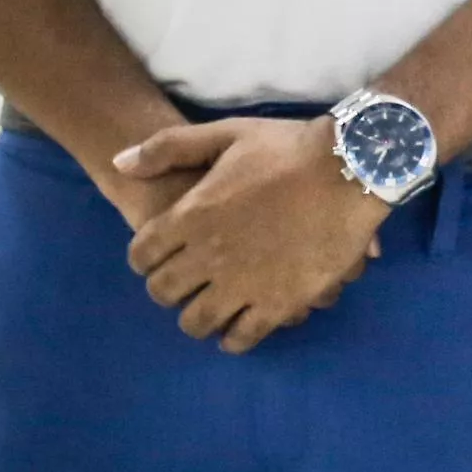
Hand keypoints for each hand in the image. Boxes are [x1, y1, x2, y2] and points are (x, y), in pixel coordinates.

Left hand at [116, 119, 387, 352]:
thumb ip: (168, 147)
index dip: (146, 258)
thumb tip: (119, 163)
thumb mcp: (227, 133)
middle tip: (187, 283)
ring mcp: (244, 283)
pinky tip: (239, 329)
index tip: (161, 257)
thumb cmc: (289, 148)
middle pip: (164, 292)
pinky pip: (242, 336)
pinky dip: (234, 338)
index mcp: (191, 217)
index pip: (142, 255)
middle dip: (169, 289)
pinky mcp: (280, 302)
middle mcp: (209, 256)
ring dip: (197, 318)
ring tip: (212, 309)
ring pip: (197, 322)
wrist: (352, 168)